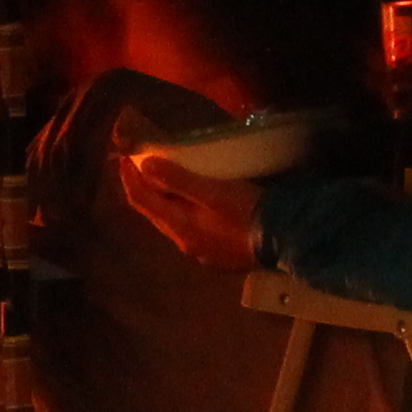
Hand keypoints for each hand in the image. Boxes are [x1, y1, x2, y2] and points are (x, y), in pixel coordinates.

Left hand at [119, 149, 262, 273]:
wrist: (287, 241)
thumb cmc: (249, 212)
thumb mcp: (215, 190)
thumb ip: (179, 180)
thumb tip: (146, 165)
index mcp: (180, 227)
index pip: (141, 201)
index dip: (129, 177)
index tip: (125, 156)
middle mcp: (185, 243)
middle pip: (153, 213)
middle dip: (143, 188)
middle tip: (140, 164)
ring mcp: (201, 251)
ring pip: (171, 222)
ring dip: (163, 201)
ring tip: (163, 179)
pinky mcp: (217, 254)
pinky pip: (189, 229)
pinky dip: (182, 212)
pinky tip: (191, 203)